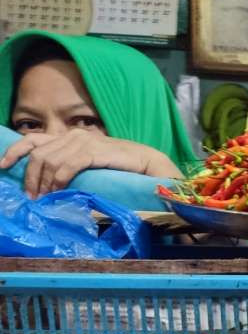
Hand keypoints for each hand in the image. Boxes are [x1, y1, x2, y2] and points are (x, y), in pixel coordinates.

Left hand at [0, 130, 181, 196]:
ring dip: (42, 182)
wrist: (146, 163)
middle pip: (37, 154)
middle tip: (31, 197)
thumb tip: (47, 181)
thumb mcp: (88, 163)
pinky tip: (57, 191)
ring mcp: (82, 141)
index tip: (3, 166)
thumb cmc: (119, 166)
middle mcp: (72, 135)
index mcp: (68, 136)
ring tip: (43, 198)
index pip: (33, 139)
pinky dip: (58, 180)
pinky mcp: (93, 151)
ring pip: (49, 161)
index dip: (14, 152)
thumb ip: (69, 165)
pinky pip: (66, 166)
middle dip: (29, 177)